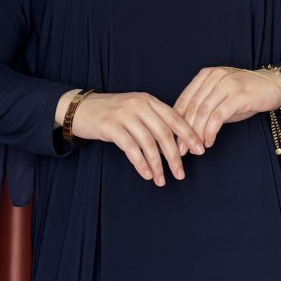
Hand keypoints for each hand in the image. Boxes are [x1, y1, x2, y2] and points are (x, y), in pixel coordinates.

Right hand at [68, 91, 205, 185]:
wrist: (80, 109)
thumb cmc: (111, 113)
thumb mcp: (135, 110)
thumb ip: (154, 120)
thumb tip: (177, 141)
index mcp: (149, 100)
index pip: (175, 118)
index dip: (189, 135)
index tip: (200, 151)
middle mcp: (139, 104)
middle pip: (163, 133)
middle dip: (174, 156)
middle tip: (181, 173)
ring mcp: (124, 114)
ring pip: (148, 143)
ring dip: (158, 164)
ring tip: (162, 180)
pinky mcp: (110, 126)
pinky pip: (131, 148)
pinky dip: (141, 163)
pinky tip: (147, 174)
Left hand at [171, 66, 280, 148]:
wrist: (274, 86)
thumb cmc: (245, 95)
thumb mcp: (221, 98)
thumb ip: (204, 108)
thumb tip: (184, 130)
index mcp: (205, 75)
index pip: (184, 100)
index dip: (175, 122)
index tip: (172, 140)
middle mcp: (214, 77)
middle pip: (191, 107)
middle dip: (184, 132)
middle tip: (181, 150)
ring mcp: (227, 84)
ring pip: (203, 113)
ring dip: (197, 134)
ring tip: (195, 149)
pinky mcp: (239, 95)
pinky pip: (218, 117)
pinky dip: (210, 132)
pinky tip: (209, 142)